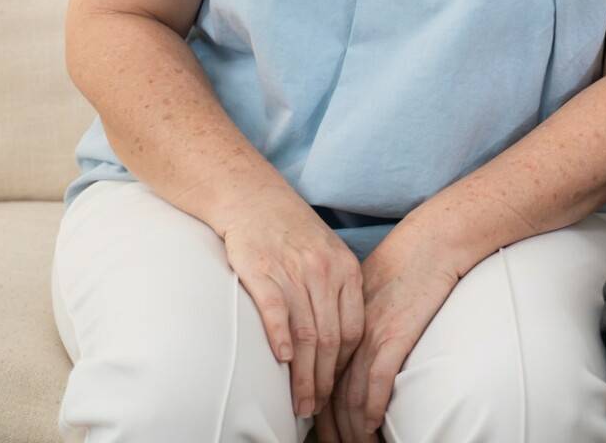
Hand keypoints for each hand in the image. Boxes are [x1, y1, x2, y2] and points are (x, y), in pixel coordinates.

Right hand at [216, 189, 365, 423]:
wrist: (252, 196)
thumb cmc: (290, 230)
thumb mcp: (327, 254)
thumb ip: (337, 291)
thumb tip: (340, 341)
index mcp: (345, 270)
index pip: (353, 329)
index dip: (345, 366)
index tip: (335, 390)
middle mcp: (323, 271)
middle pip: (330, 338)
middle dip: (324, 381)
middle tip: (315, 408)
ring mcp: (293, 270)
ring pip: (305, 332)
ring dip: (303, 374)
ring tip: (299, 402)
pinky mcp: (262, 269)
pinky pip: (276, 310)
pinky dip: (279, 338)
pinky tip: (280, 361)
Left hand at [325, 223, 471, 441]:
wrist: (432, 242)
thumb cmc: (406, 263)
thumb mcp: (369, 291)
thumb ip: (357, 319)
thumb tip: (354, 346)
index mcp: (339, 324)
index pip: (321, 377)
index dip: (319, 409)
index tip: (320, 430)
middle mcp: (349, 334)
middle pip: (330, 393)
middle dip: (330, 429)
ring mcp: (370, 336)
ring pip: (349, 395)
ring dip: (350, 430)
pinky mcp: (393, 335)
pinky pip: (376, 382)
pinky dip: (371, 409)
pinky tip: (371, 427)